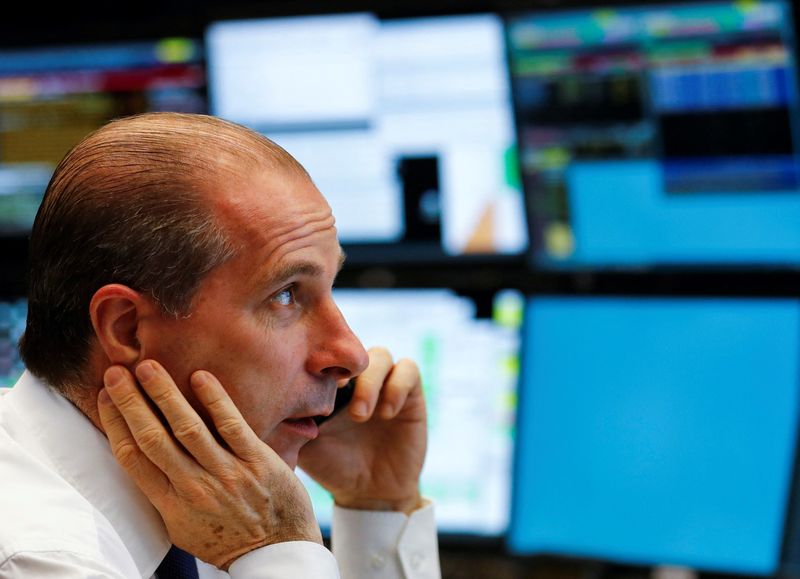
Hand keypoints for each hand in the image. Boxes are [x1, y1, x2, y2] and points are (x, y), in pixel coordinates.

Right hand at [97, 360, 320, 569]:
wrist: (278, 551)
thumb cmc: (228, 537)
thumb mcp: (183, 527)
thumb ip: (163, 495)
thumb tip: (141, 459)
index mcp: (171, 504)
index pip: (133, 458)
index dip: (115, 424)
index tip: (104, 397)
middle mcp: (194, 488)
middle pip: (153, 438)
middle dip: (131, 403)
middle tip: (115, 373)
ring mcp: (226, 473)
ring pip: (188, 428)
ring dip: (165, 394)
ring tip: (148, 367)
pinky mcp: (257, 462)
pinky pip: (231, 426)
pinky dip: (215, 400)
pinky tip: (199, 377)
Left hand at [298, 347, 426, 513]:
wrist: (368, 493)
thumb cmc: (331, 467)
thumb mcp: (303, 442)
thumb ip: (289, 420)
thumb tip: (264, 404)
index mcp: (331, 382)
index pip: (327, 352)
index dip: (318, 359)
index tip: (307, 382)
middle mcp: (358, 378)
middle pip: (353, 347)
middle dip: (344, 368)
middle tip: (335, 397)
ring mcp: (385, 384)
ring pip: (381, 355)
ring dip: (369, 382)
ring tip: (360, 415)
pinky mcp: (411, 394)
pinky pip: (408, 369)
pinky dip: (397, 387)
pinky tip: (386, 414)